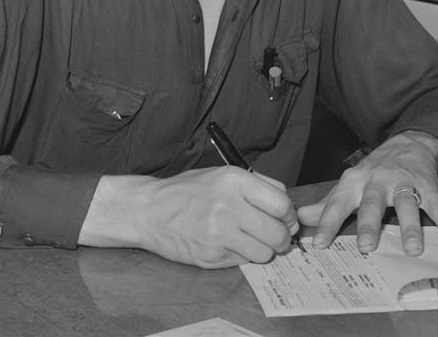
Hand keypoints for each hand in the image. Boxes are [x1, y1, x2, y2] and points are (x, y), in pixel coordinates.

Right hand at [79, 167, 298, 268]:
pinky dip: (242, 256)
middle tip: (274, 236)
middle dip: (282, 238)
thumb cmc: (186, 191)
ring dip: (262, 250)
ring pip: (265, 252)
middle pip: (278, 232)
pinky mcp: (212, 254)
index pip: (282, 204)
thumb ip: (255, 185)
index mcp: (233, 180)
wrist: (148, 210)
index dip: (289, 216)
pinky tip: (227, 244)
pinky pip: (244, 261)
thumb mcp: (220, 175)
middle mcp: (228, 205)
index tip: (286, 220)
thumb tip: (287, 205)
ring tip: (247, 240)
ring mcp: (219, 232)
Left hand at [296, 131, 437, 255]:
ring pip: (407, 204)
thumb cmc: (373, 172)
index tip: (319, 244)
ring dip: (410, 227)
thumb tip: (299, 219)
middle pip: (372, 204)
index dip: (327, 223)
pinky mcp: (428, 187)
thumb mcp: (348, 185)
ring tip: (413, 249)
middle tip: (367, 247)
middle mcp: (378, 182)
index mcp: (355, 183)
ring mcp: (404, 184)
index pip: (337, 204)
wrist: (408, 144)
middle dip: (370, 225)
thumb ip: (326, 204)